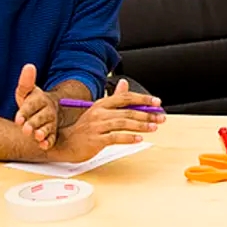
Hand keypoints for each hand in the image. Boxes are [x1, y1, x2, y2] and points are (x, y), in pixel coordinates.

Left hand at [13, 64, 59, 149]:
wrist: (47, 110)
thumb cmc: (32, 101)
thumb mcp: (28, 90)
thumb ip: (26, 81)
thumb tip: (28, 66)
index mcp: (41, 100)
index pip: (33, 105)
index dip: (26, 112)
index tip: (18, 118)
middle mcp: (48, 112)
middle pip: (40, 118)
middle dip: (33, 124)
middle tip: (26, 130)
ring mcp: (51, 123)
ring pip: (48, 128)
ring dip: (43, 133)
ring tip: (37, 137)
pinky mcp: (52, 133)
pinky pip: (52, 138)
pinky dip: (49, 142)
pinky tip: (44, 146)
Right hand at [46, 79, 162, 162]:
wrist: (65, 143)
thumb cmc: (85, 128)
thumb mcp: (99, 110)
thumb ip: (114, 98)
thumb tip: (124, 83)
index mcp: (101, 104)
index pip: (125, 97)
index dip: (143, 99)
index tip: (157, 102)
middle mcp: (99, 113)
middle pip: (127, 111)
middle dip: (147, 114)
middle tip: (161, 117)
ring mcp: (96, 126)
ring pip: (123, 123)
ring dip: (141, 126)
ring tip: (153, 127)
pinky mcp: (95, 140)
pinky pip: (115, 137)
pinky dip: (128, 138)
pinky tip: (139, 139)